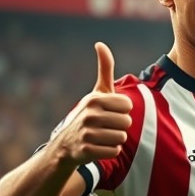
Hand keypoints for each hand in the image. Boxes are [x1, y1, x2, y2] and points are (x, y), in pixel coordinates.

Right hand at [51, 42, 132, 166]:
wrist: (65, 145)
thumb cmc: (89, 115)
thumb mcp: (97, 92)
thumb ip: (105, 69)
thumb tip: (100, 44)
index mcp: (95, 99)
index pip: (128, 106)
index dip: (122, 110)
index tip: (110, 112)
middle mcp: (89, 115)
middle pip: (127, 122)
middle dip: (120, 126)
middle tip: (105, 126)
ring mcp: (87, 133)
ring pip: (122, 138)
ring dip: (115, 139)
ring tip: (102, 136)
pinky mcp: (86, 151)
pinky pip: (115, 151)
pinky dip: (110, 151)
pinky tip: (99, 147)